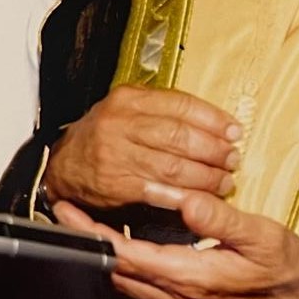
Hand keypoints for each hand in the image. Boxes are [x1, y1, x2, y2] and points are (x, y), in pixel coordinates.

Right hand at [44, 85, 241, 209]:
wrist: (64, 164)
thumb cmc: (104, 137)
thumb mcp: (127, 110)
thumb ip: (164, 112)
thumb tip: (216, 124)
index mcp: (129, 99)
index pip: (181, 104)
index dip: (213, 119)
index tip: (234, 131)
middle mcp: (120, 123)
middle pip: (180, 136)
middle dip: (213, 150)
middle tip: (232, 160)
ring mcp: (116, 153)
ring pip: (173, 165)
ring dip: (205, 177)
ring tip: (223, 182)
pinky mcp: (114, 183)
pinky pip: (157, 190)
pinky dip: (183, 196)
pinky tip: (200, 198)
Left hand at [54, 197, 298, 298]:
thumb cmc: (290, 276)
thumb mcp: (263, 236)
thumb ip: (219, 217)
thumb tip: (183, 199)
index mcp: (189, 277)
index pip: (123, 254)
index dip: (89, 231)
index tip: (66, 209)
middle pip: (115, 271)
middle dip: (87, 241)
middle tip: (68, 209)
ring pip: (127, 283)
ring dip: (105, 255)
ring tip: (90, 222)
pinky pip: (144, 290)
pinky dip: (127, 267)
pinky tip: (129, 244)